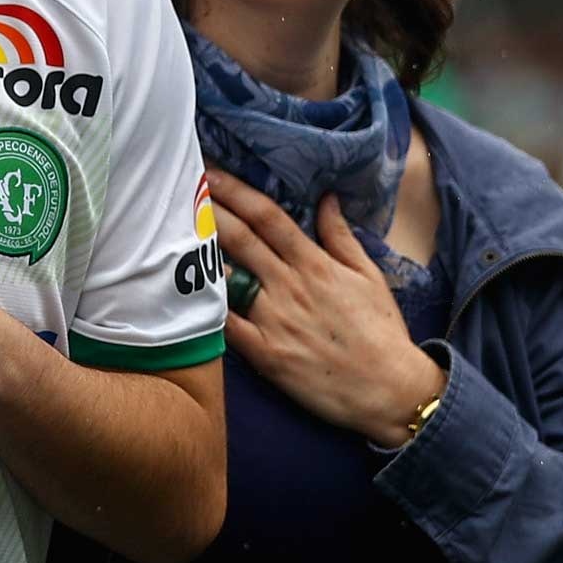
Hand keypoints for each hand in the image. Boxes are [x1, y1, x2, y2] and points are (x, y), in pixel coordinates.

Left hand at [208, 172, 442, 446]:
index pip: (267, 216)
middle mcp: (289, 286)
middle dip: (209, 209)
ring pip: (226, 278)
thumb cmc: (381, 332)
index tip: (212, 172)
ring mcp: (274, 320)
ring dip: (199, 254)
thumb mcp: (369, 276)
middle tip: (183, 188)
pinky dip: (204, 308)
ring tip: (172, 232)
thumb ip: (341, 236)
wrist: (389, 389)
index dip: (236, 190)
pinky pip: (225, 326)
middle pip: (239, 238)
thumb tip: (326, 197)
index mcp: (314, 264)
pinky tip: (182, 292)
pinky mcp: (265, 355)